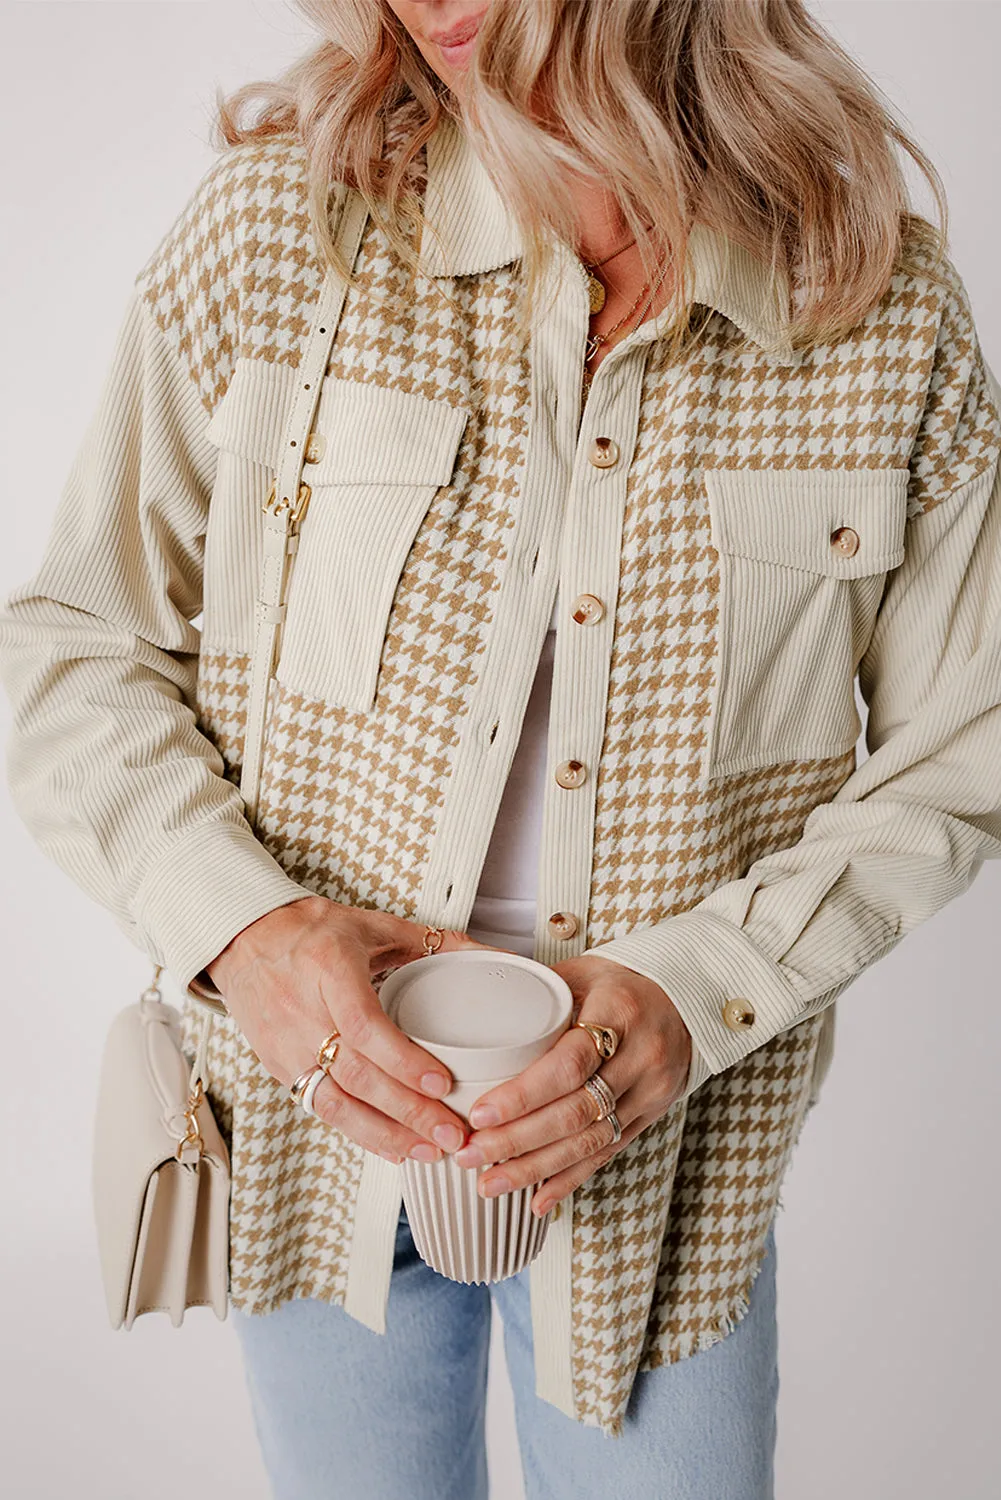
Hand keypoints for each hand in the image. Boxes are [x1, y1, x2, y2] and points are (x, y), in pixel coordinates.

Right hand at [204, 896, 497, 1164]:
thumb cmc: (313, 931)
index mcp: (329, 968)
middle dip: (407, 1111)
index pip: (363, 1024)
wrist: (246, 940)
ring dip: (385, 1135)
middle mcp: (303, 1011)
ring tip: (429, 1151)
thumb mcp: (372, 924)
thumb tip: (493, 954)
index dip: (402, 1059)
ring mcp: (286, 1046)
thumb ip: (433, 941)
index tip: (441, 1082)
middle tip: (451, 1134)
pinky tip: (394, 1147)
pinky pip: (321, 1109)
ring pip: (335, 1103)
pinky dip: (359, 1133)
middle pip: (355, 1074)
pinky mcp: (279, 1068)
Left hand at [451, 953, 691, 1216]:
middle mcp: (641, 1057)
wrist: (685, 997)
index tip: (479, 1115)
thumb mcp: (582, 973)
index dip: (523, 1095)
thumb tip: (473, 1017)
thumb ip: (537, 999)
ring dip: (535, 1169)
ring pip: (589, 1142)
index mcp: (620, 1014)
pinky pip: (607, 1155)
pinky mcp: (650, 1116)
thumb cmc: (621, 982)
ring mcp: (650, 1092)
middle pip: (575, 1112)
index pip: (569, 1064)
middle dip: (517, 1141)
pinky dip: (569, 1180)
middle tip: (469, 1155)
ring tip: (490, 1183)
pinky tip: (537, 1200)